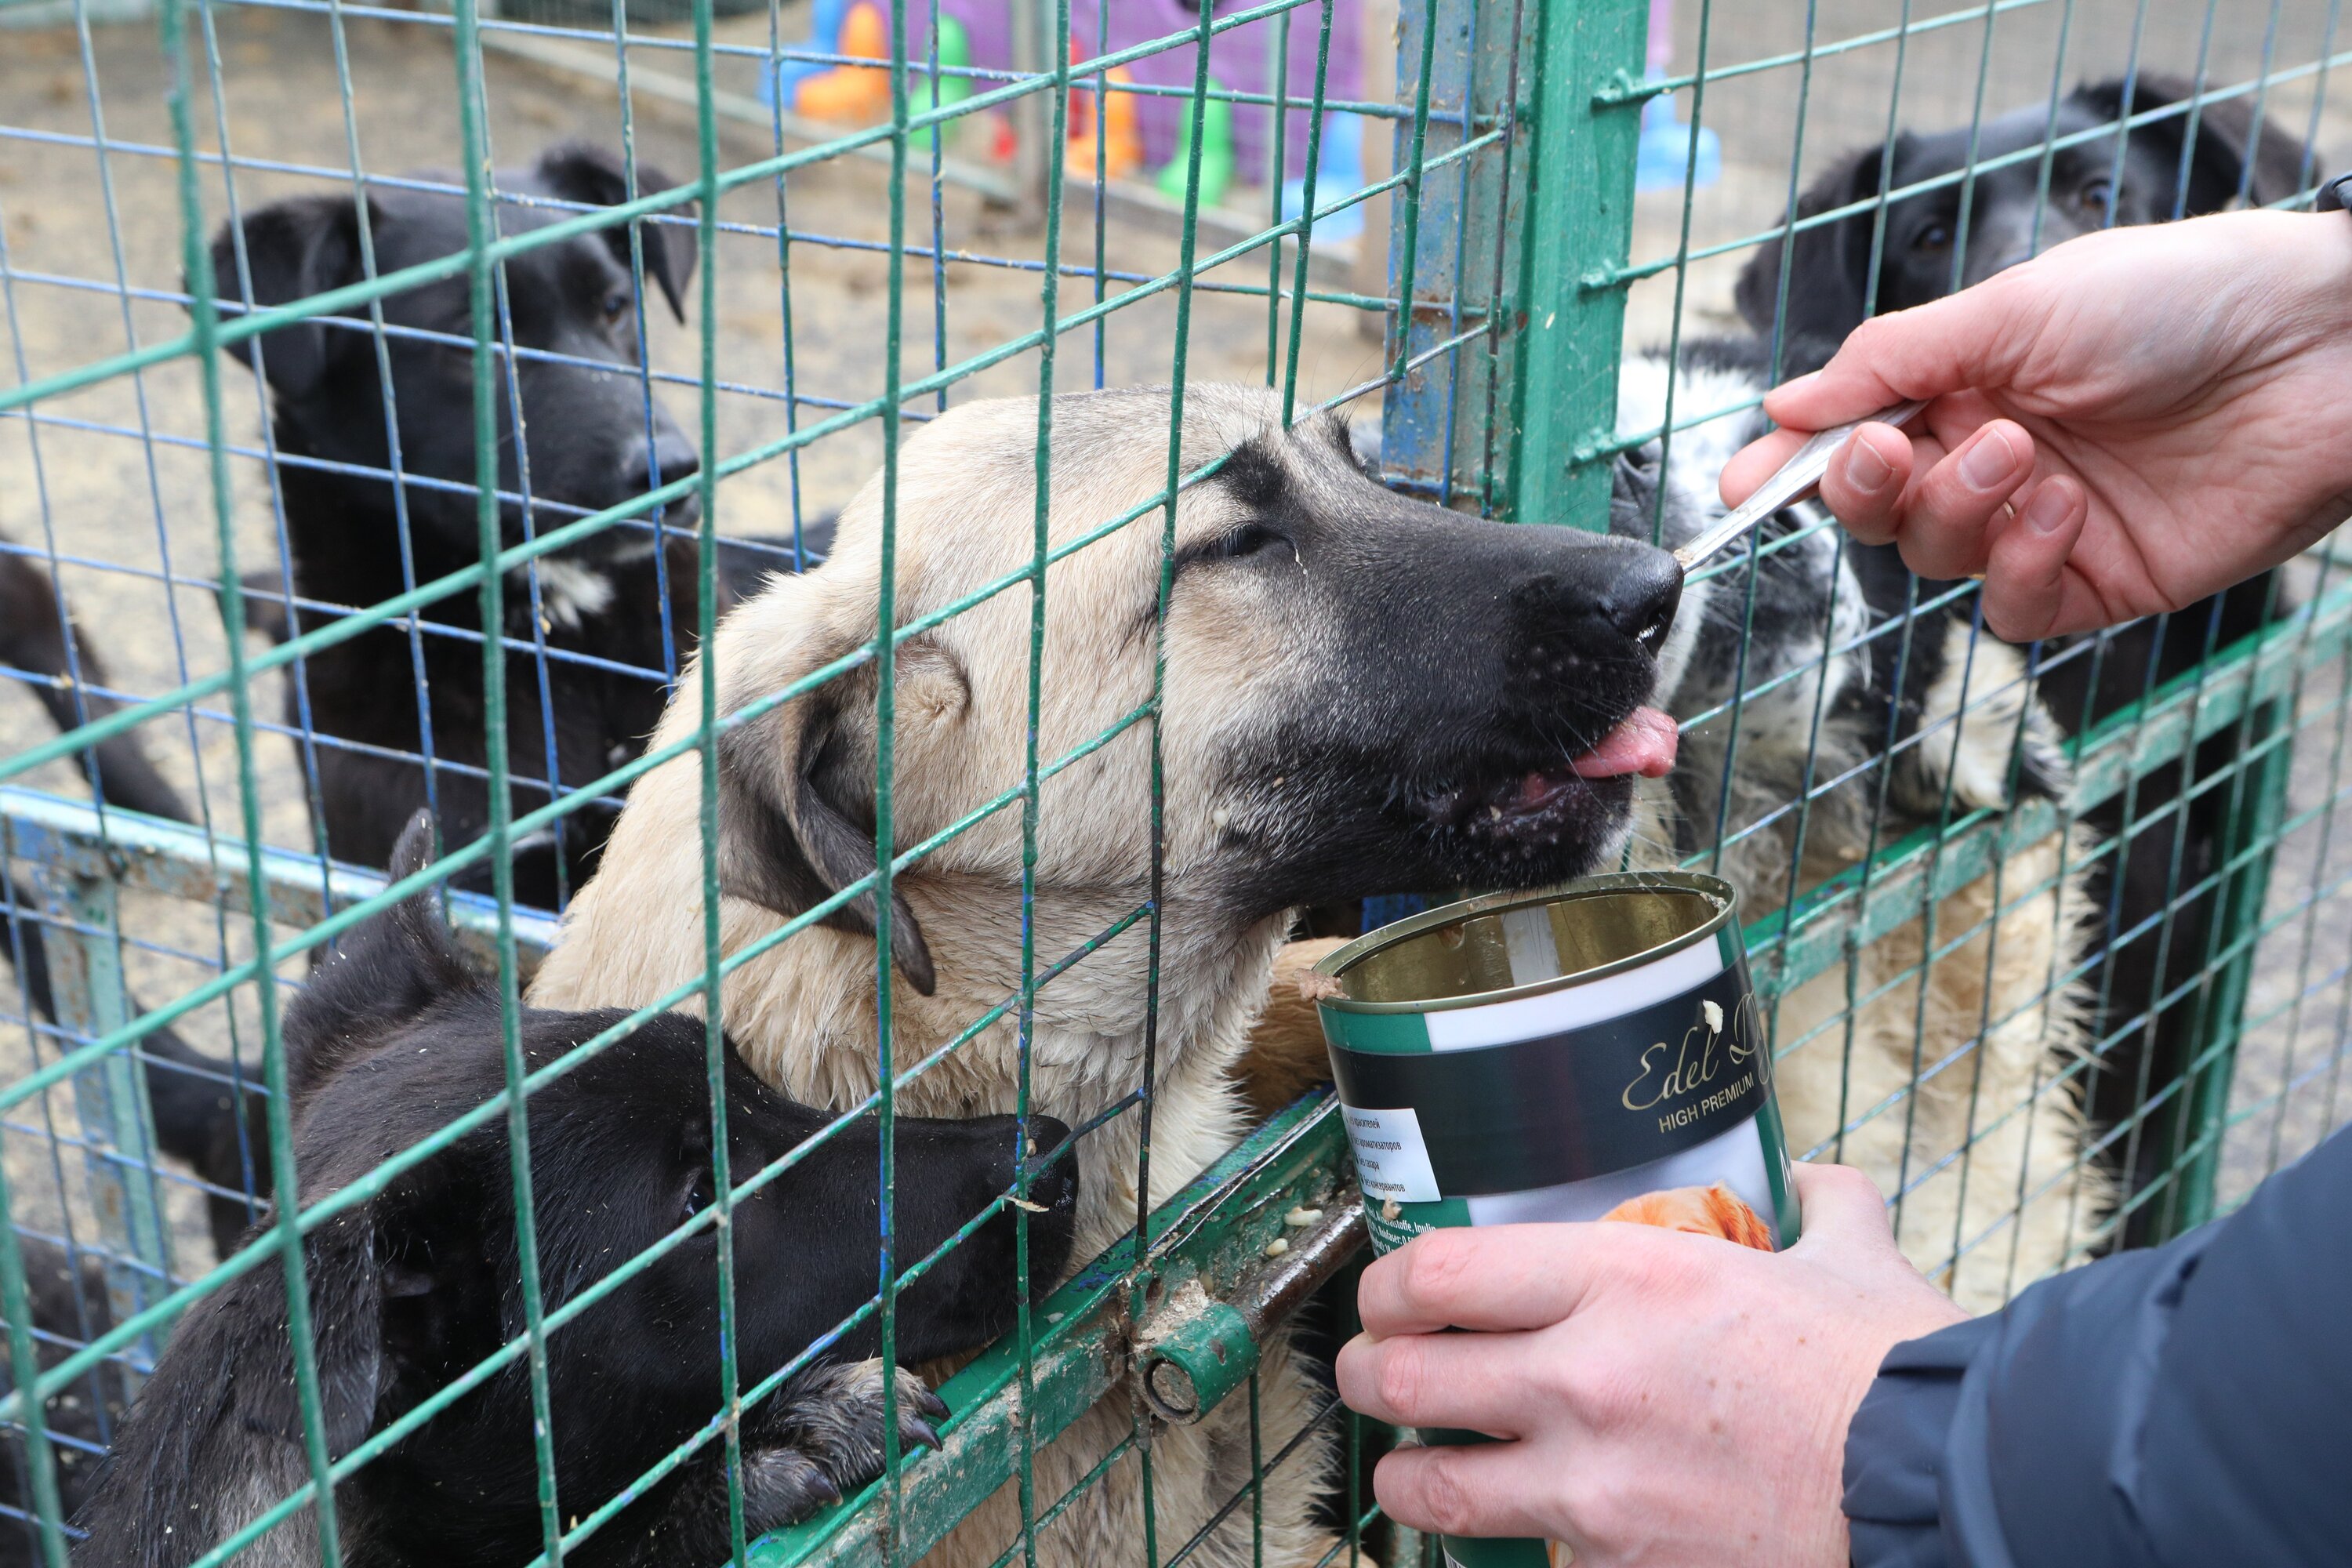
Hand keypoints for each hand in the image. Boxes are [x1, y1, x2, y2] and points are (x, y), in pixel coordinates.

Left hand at [1333, 1164, 1965, 1567]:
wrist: (1956, 1496)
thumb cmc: (1901, 1378)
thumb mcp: (1854, 1263)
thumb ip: (1822, 1210)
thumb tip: (1819, 1185)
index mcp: (1625, 1281)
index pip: (1437, 1273)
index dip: (1387, 1285)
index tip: (1388, 1295)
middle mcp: (1585, 1380)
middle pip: (1404, 1377)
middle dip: (1371, 1375)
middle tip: (1377, 1374)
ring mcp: (1595, 1491)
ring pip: (1433, 1489)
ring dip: (1406, 1477)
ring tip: (1410, 1469)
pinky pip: (1520, 1562)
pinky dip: (1504, 1550)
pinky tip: (1514, 1537)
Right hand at [1719, 210, 2351, 641]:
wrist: (2315, 352)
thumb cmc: (2176, 298)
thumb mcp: (2013, 306)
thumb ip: (1892, 359)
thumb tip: (1786, 401)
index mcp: (1963, 381)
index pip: (1849, 437)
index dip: (1787, 465)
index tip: (1740, 486)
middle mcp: (1991, 455)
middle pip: (1875, 510)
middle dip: (1862, 488)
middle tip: (1884, 453)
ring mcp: (2040, 524)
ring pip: (1933, 559)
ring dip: (1956, 509)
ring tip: (2023, 454)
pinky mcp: (2095, 583)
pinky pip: (2010, 608)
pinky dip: (2018, 564)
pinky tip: (2064, 509)